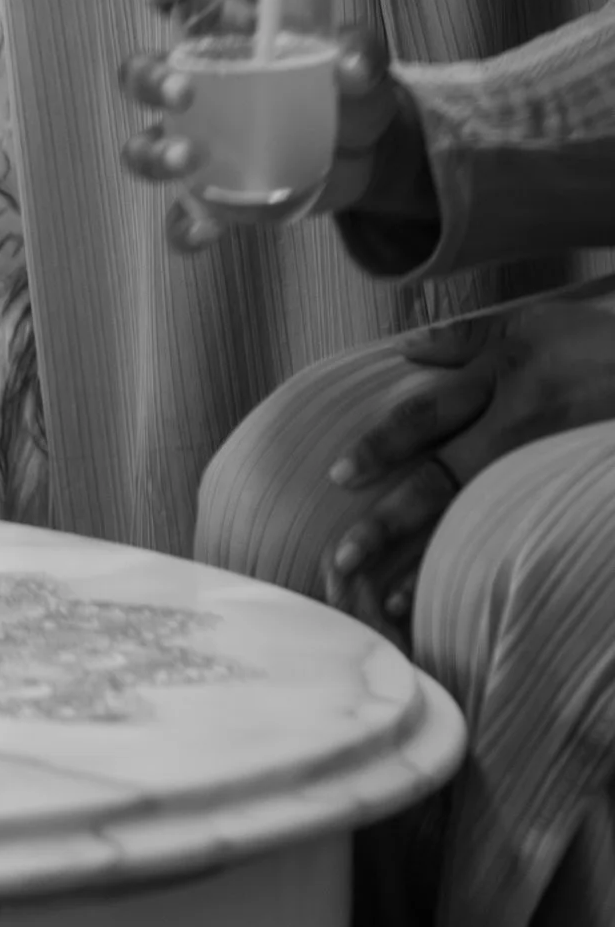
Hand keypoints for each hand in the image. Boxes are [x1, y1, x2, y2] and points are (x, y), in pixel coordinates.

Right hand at [118, 0, 427, 254]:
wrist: (370, 154)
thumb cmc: (350, 90)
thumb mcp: (364, 62)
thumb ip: (360, 53)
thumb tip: (349, 69)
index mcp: (224, 39)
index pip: (175, 1)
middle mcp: (196, 87)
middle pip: (138, 76)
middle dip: (149, 81)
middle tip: (184, 93)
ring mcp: (198, 144)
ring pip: (141, 146)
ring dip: (154, 154)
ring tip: (191, 160)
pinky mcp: (215, 197)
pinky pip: (180, 216)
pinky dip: (183, 226)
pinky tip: (206, 230)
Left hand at [322, 293, 614, 642]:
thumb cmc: (602, 344)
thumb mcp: (535, 323)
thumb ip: (467, 339)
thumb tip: (404, 350)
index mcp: (505, 376)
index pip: (426, 416)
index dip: (380, 447)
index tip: (338, 476)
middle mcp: (523, 425)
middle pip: (442, 481)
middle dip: (388, 523)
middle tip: (342, 559)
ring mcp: (550, 466)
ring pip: (479, 523)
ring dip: (431, 566)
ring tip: (390, 602)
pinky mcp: (575, 492)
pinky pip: (525, 537)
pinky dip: (493, 570)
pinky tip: (465, 599)